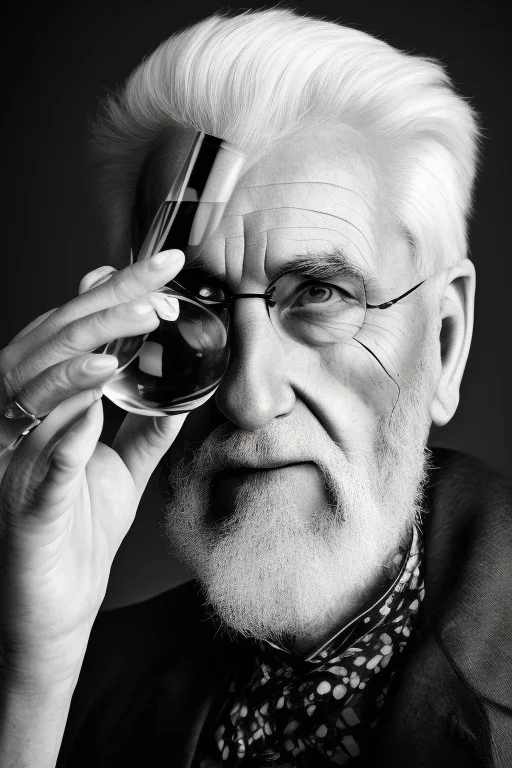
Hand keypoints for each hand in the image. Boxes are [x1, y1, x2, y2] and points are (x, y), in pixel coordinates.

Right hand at [0, 249, 186, 690]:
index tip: (159, 267)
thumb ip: (144, 428)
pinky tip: (94, 403)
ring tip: (132, 327)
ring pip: (33, 393)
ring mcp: (13, 464)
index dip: (113, 297)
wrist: (53, 611)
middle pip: (53, 348)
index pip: (76, 338)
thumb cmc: (77, 534)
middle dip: (106, 309)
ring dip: (83, 356)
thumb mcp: (120, 470)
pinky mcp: (24, 508)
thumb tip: (179, 391)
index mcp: (44, 411)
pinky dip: (65, 432)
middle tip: (159, 283)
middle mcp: (19, 425)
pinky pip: (41, 465)